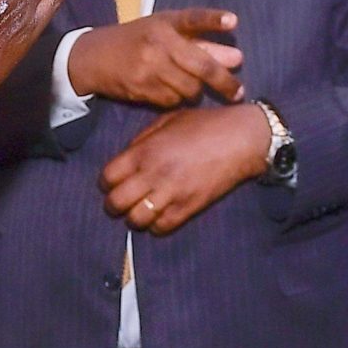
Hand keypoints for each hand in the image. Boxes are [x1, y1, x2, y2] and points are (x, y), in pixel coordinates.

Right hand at [66, 8, 243, 107]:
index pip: (193, 19)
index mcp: (165, 22)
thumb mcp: (164, 31)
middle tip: (238, 91)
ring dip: (196, 91)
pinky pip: (172, 100)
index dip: (213, 20)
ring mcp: (148, 66)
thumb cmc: (138, 40)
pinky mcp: (140, 87)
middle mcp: (158, 42)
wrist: (95, 57)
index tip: (233, 22)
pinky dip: (176, 98)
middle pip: (201, 66)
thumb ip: (200, 42)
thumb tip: (236, 59)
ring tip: (190, 85)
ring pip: (189, 87)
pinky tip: (170, 90)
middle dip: (224, 82)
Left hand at [100, 103, 274, 234]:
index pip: (108, 176)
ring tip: (140, 211)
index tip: (113, 182)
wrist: (241, 139)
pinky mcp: (188, 208)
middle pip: (115, 203)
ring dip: (134, 218)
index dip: (106, 182)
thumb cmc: (206, 125)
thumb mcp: (168, 120)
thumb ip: (143, 139)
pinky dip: (156, 226)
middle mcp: (152, 174)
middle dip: (114, 205)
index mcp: (144, 151)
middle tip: (121, 202)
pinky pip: (161, 228)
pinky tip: (159, 217)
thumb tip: (128, 156)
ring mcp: (170, 194)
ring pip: (135, 220)